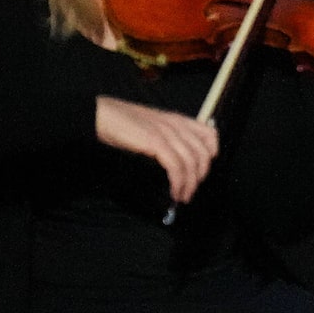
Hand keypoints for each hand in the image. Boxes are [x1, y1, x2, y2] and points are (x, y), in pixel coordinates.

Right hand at [95, 95, 219, 203]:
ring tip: (182, 196)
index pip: (210, 135)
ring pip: (191, 163)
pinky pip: (176, 167)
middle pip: (203, 154)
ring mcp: (168, 133)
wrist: (102, 115)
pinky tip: (174, 191)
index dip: (211, 155)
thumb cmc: (122, 122)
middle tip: (191, 190)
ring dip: (189, 185)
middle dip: (200, 176)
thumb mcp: (153, 126)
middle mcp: (177, 125)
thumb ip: (168, 137)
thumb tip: (177, 162)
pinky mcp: (156, 142)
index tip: (202, 170)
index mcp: (178, 119)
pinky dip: (178, 183)